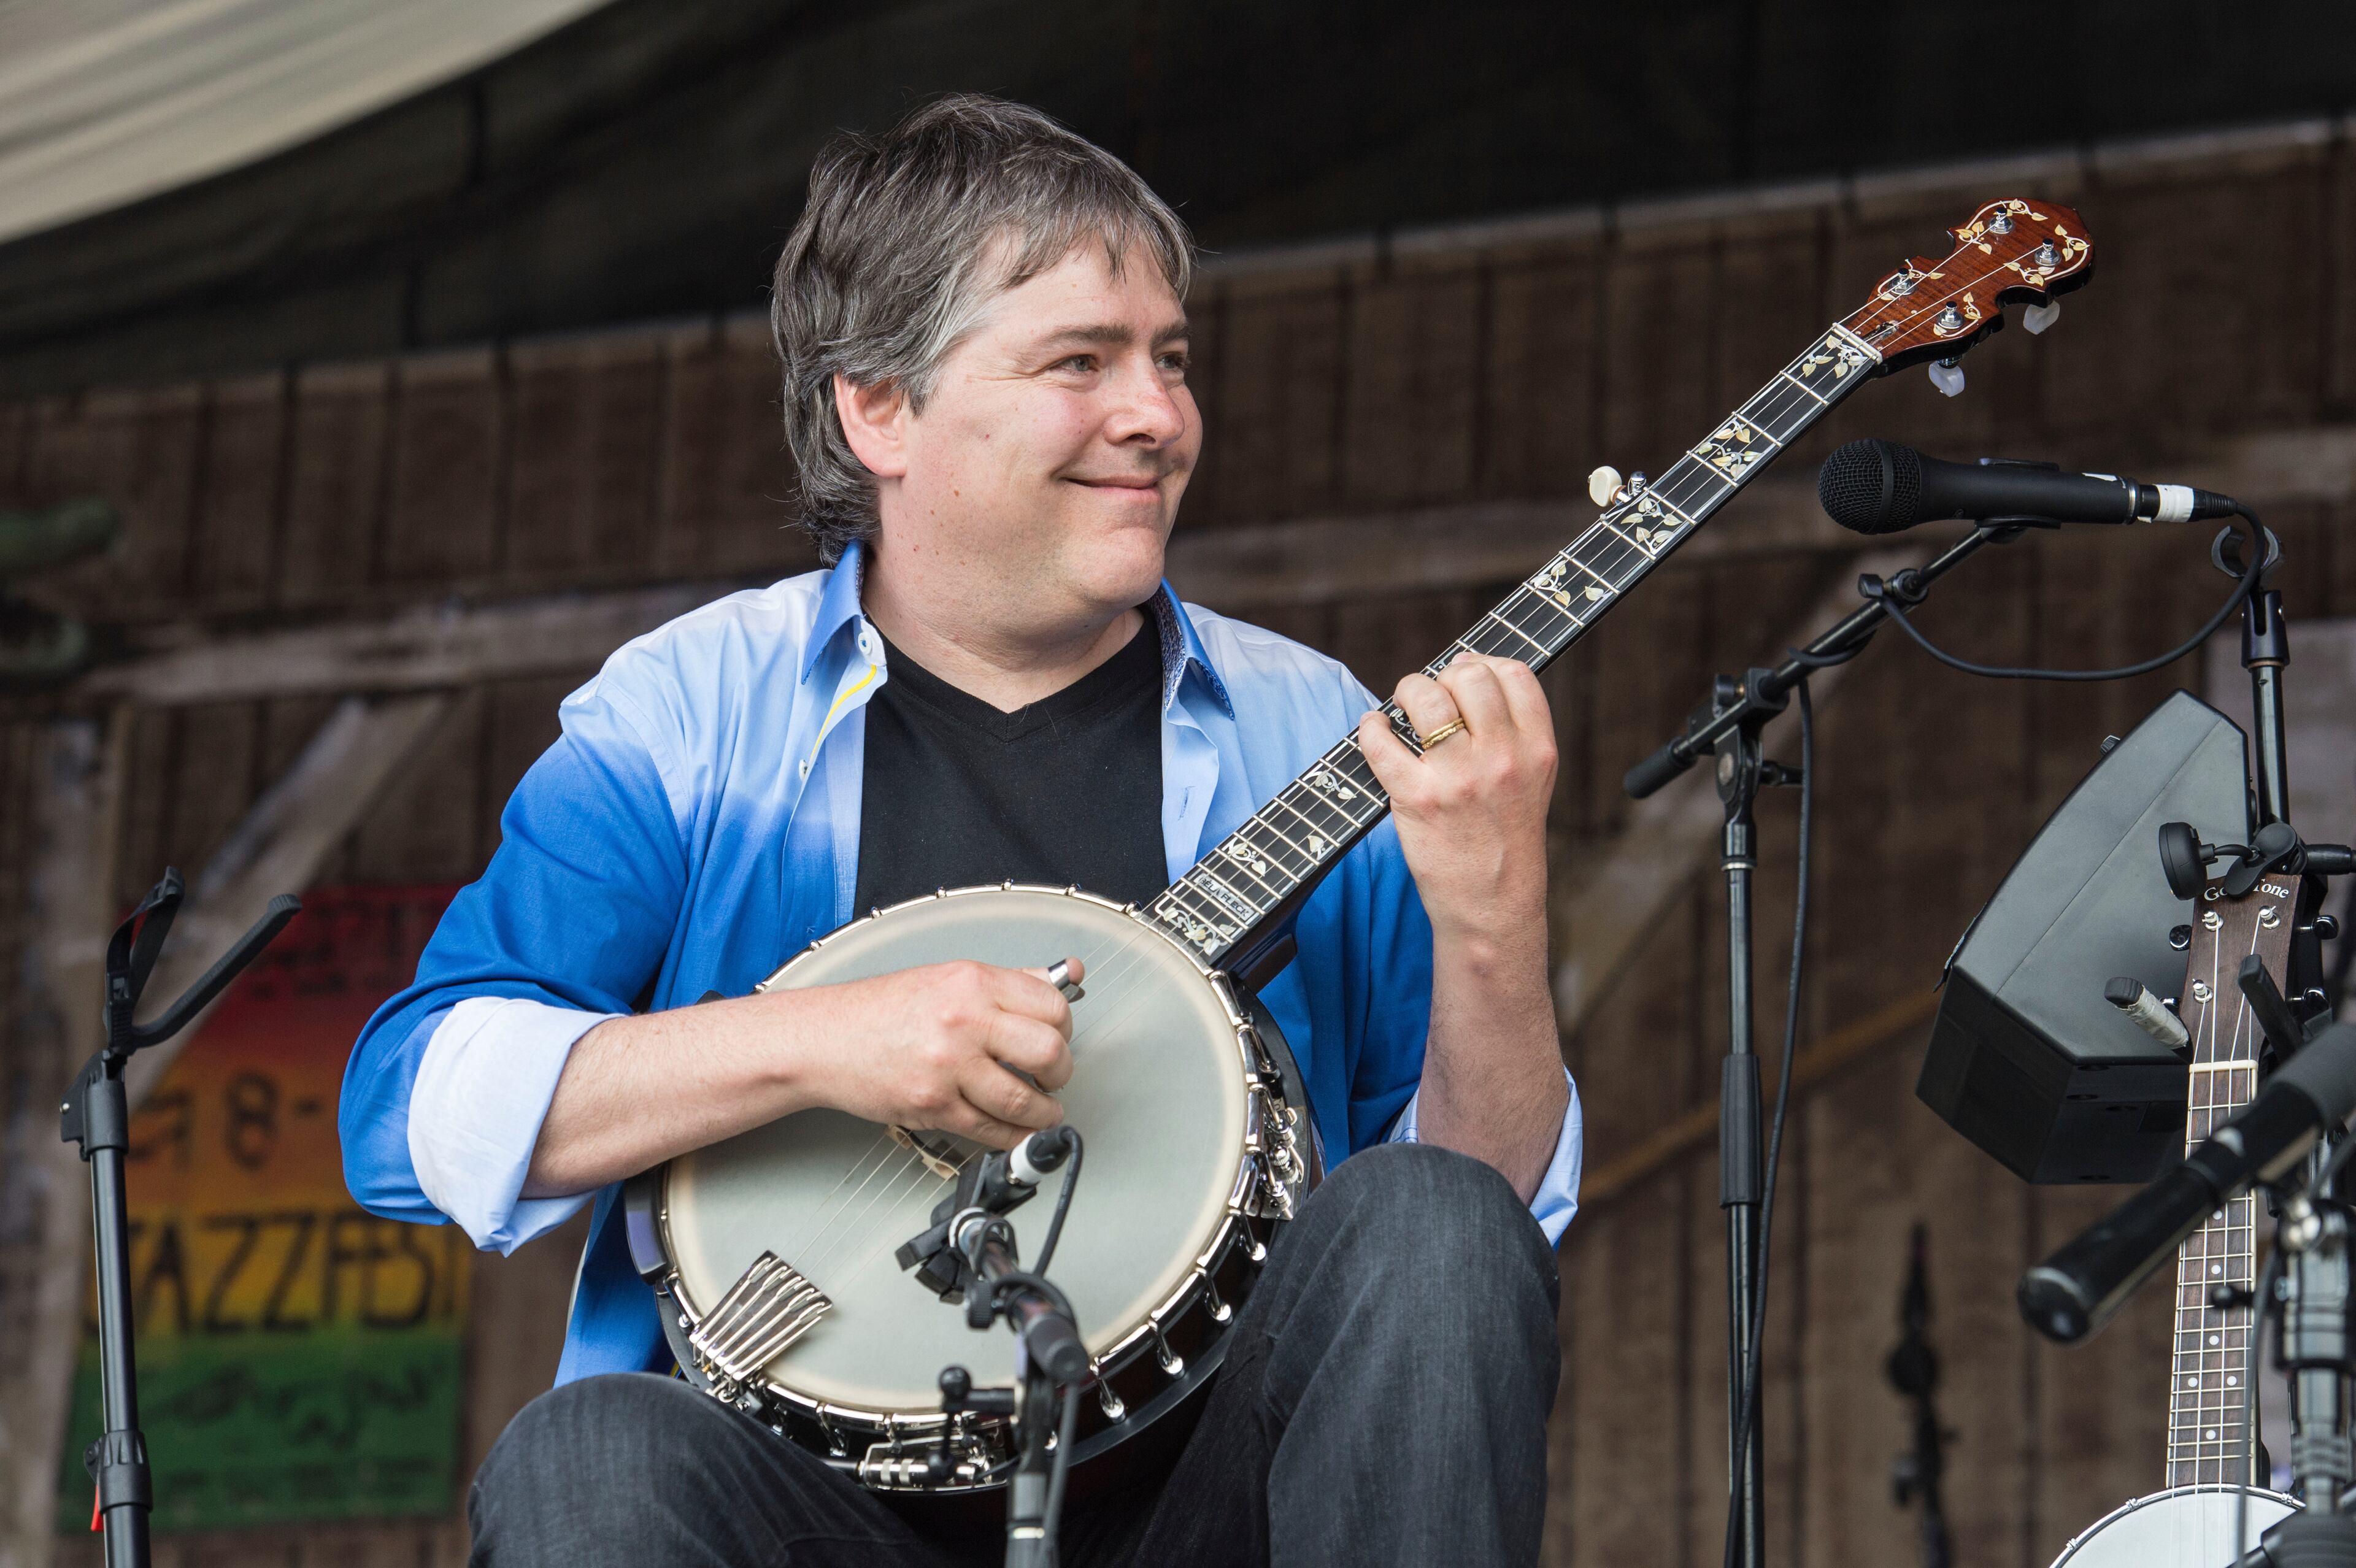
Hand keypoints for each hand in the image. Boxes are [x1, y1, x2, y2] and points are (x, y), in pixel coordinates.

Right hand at [786, 958, 1081, 1148]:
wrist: (826, 1039)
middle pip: (1050, 1052)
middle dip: (1061, 1072)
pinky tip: (1016, 1129)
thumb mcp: (948, 978)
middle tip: (1055, 1077)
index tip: (1059, 1037)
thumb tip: (1067, 975)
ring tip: (1043, 1109)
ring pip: (1025, 1100)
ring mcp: (948, 1067)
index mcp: (973, 982)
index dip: (1065, 1027)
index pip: (1052, 1005)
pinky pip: (991, 1130)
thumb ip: (1009, 982)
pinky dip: (1013, 1136)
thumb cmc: (882, 1009)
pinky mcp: (933, 1106)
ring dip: (1045, 1112)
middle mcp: (964, 1021)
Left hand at [1357, 655, 1556, 942]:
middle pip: (1468, 676)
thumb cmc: (1505, 840)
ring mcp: (1460, 778)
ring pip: (1425, 697)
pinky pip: (1382, 741)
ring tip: (1400, 709)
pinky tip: (1374, 730)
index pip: (1513, 674)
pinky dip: (1371, 728)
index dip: (1482, 664)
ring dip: (1406, 693)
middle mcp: (1504, 758)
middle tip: (1428, 697)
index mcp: (1538, 749)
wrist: (1492, 905)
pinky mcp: (1418, 799)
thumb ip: (1513, 730)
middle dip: (1441, 678)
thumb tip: (1466, 671)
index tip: (1463, 674)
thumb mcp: (1532, 780)